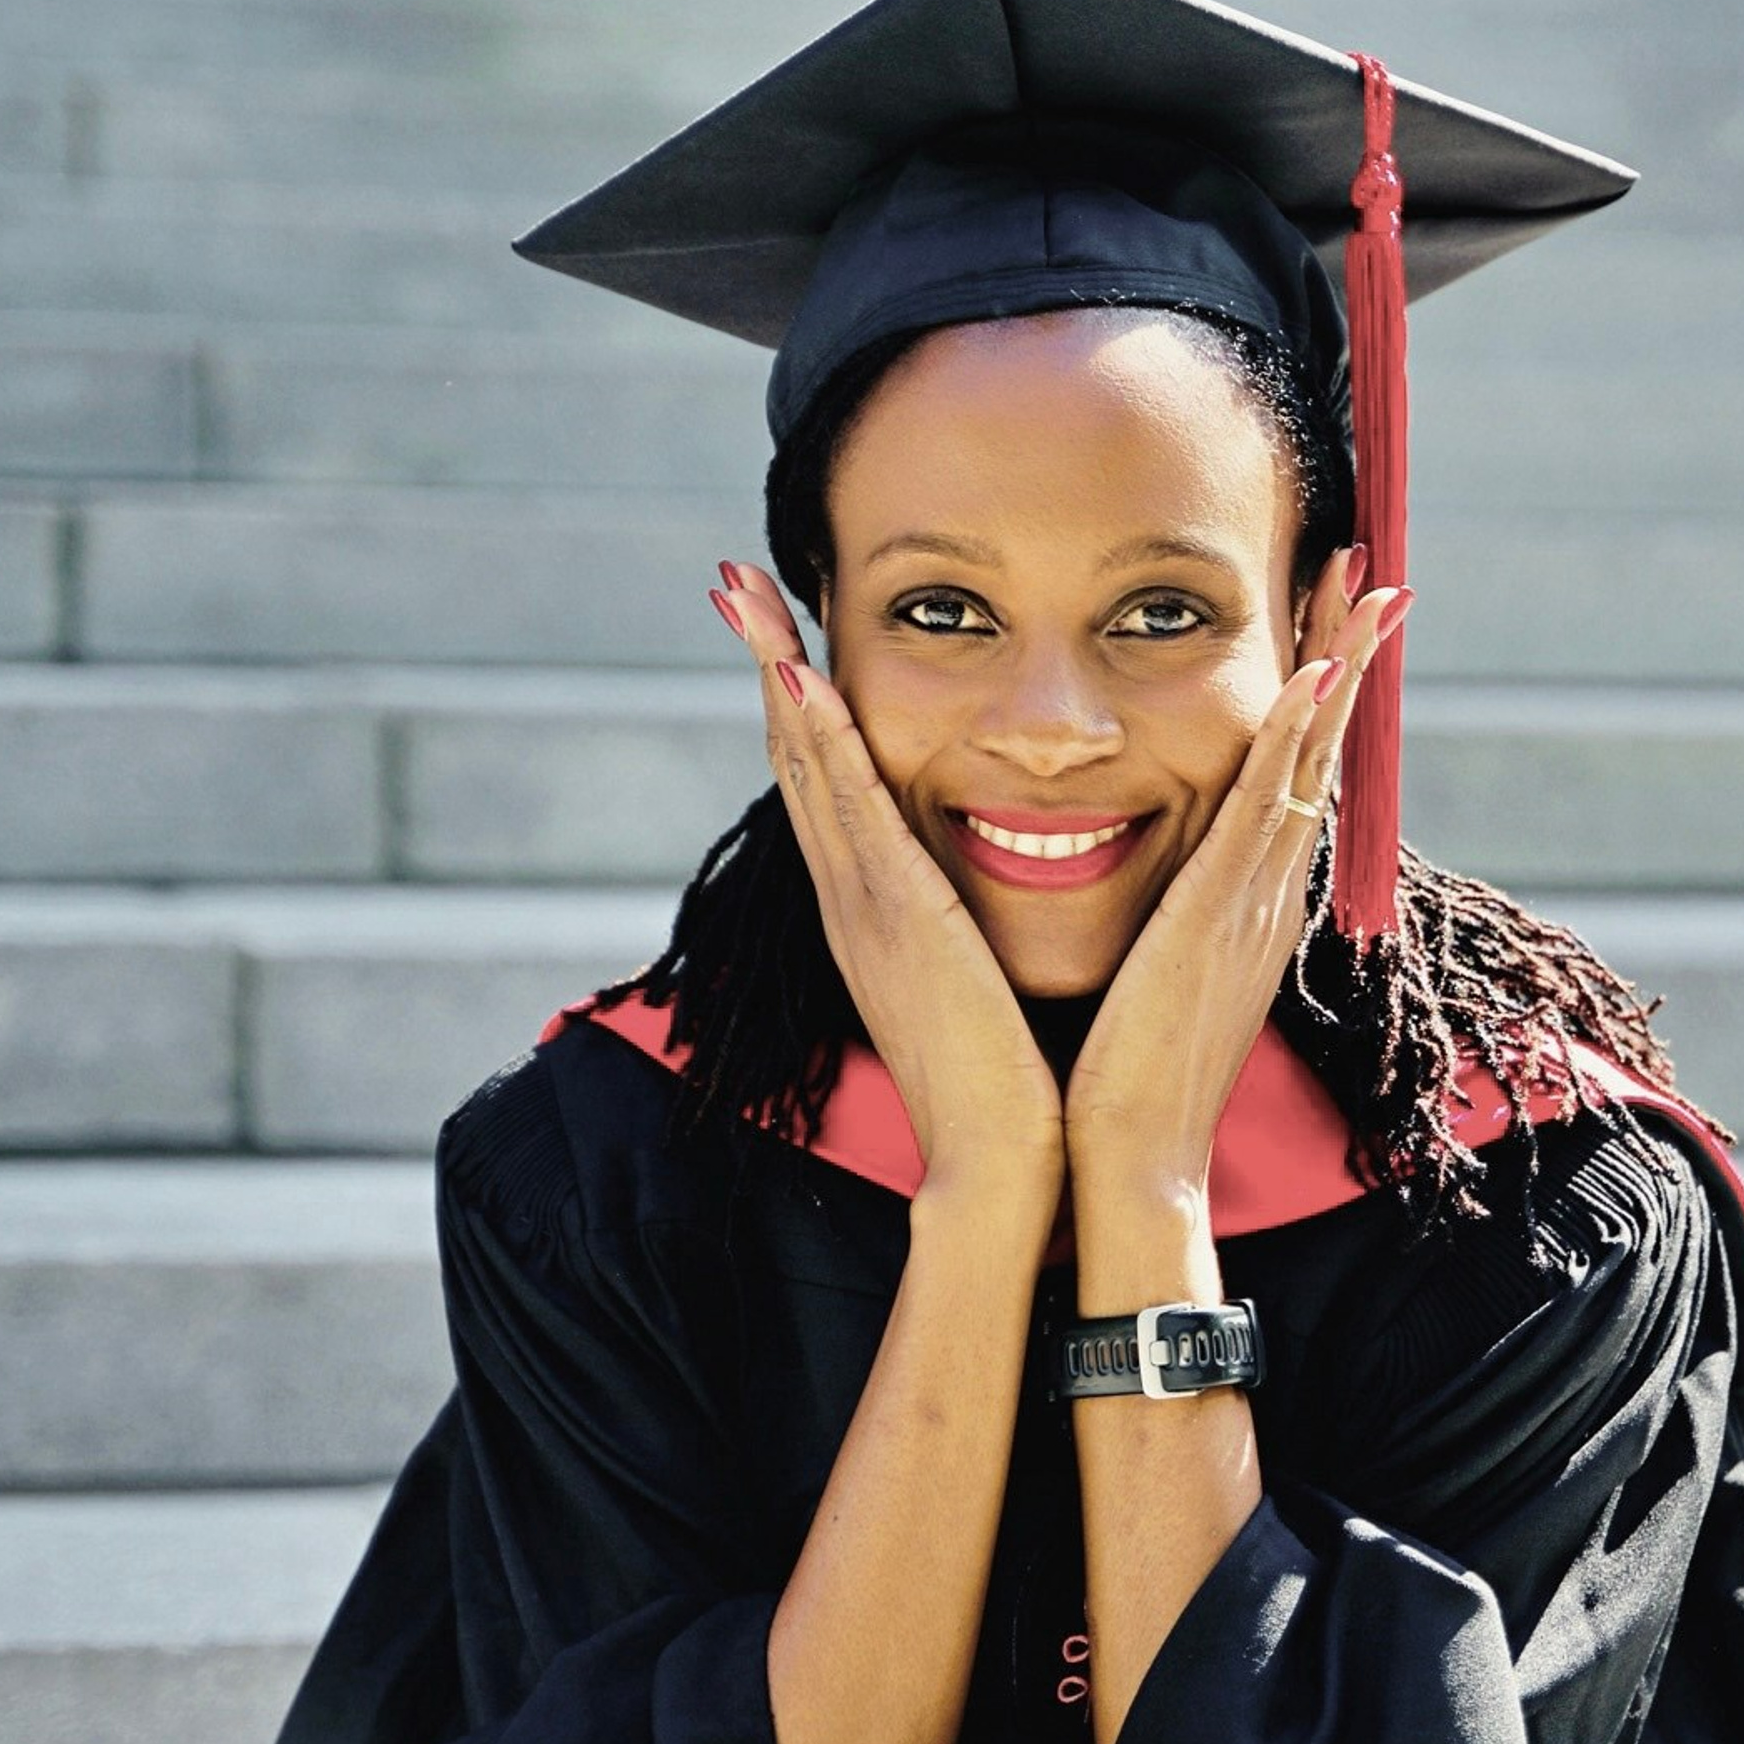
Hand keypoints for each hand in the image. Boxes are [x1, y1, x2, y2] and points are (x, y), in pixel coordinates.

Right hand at [713, 562, 1065, 1216]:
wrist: (1003, 1163)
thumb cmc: (1009, 1083)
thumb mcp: (979, 983)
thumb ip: (973, 929)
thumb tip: (1004, 884)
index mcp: (876, 912)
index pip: (832, 785)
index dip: (802, 706)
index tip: (784, 631)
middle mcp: (854, 899)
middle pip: (799, 758)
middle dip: (765, 664)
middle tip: (734, 579)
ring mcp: (865, 906)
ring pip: (810, 767)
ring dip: (774, 674)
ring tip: (744, 593)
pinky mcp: (896, 919)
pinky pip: (850, 812)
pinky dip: (821, 743)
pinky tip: (800, 677)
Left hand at [1063, 565, 1408, 1207]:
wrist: (1129, 1156)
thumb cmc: (1127, 1079)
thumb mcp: (1158, 976)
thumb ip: (1169, 922)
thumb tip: (1158, 886)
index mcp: (1248, 904)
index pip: (1292, 777)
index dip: (1319, 700)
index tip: (1331, 628)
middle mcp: (1267, 893)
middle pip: (1320, 750)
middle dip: (1348, 659)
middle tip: (1375, 573)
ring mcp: (1253, 902)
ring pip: (1308, 760)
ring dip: (1340, 670)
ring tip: (1367, 588)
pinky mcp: (1220, 915)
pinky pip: (1266, 809)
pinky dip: (1296, 740)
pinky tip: (1313, 676)